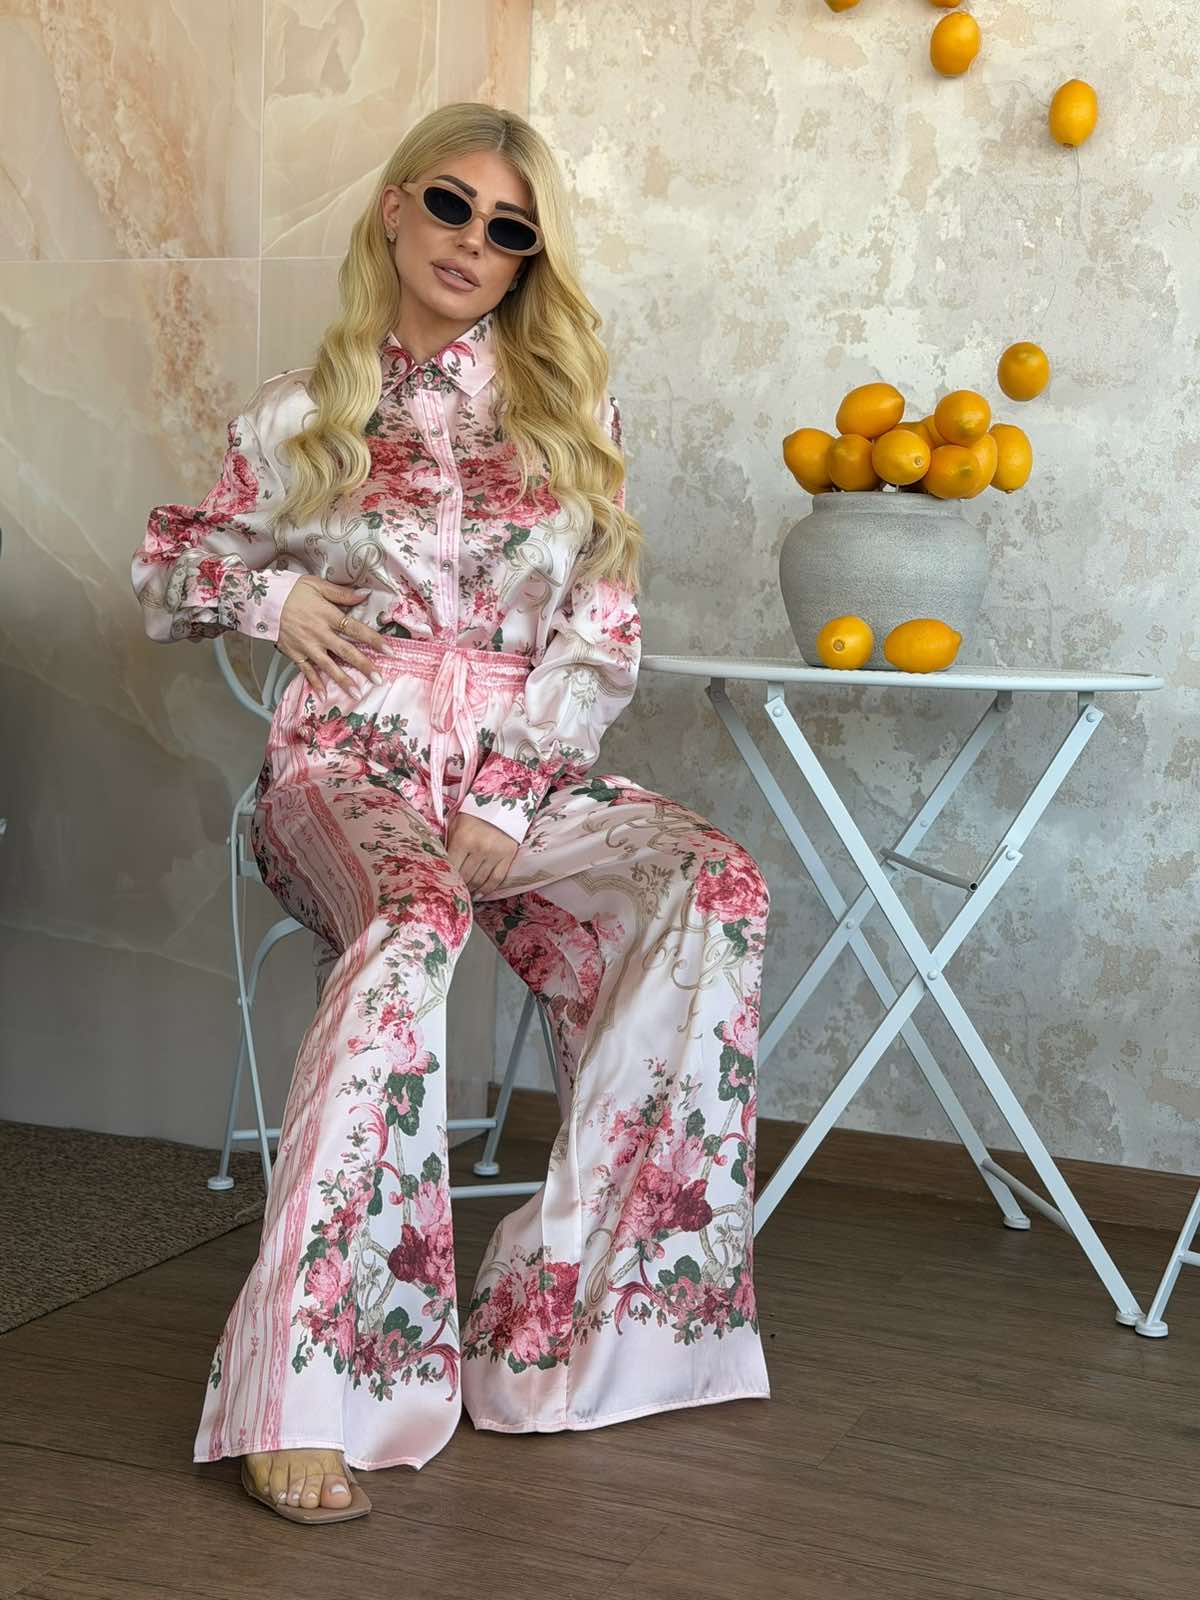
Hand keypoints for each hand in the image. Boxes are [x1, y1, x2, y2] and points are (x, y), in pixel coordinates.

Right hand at [278, 577, 387, 696]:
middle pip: (345, 651)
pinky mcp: (294, 653)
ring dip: (343, 681)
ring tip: (357, 694)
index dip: (373, 640)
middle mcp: (319, 633)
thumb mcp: (317, 585)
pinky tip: (324, 695)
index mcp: (327, 615)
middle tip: (379, 679)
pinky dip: (315, 683)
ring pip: (328, 666)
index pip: (355, 629)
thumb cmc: (291, 591)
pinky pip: (306, 671)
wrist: (262, 601)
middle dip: (363, 666)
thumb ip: (341, 593)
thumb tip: (365, 594)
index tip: (389, 651)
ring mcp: (307, 646)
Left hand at [446, 810, 518, 895]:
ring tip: (465, 894)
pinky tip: (480, 893)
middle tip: (454, 892)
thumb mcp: (456, 824)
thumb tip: (442, 865)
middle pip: (465, 876)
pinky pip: (496, 878)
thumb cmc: (474, 814)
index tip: (443, 885)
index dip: (446, 878)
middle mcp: (479, 848)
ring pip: (480, 880)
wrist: (503, 802)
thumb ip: (449, 844)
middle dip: (458, 886)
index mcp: (463, 839)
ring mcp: (495, 854)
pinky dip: (487, 889)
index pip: (451, 866)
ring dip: (471, 889)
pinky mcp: (508, 856)